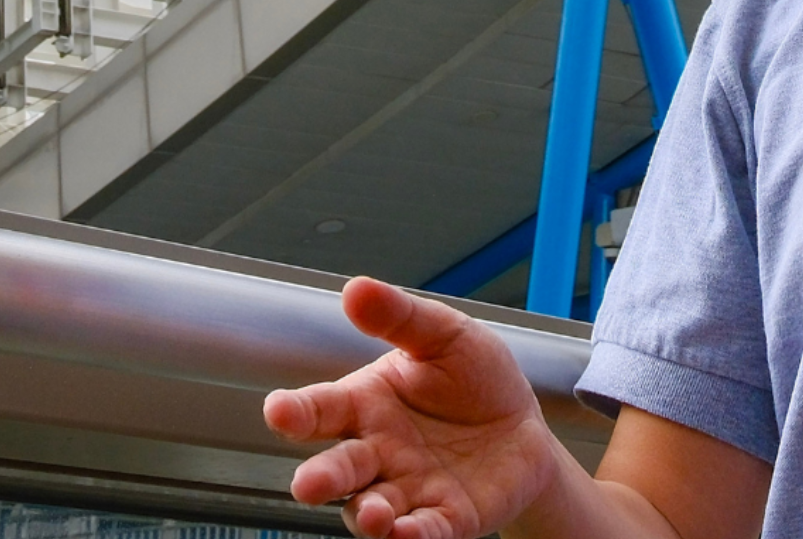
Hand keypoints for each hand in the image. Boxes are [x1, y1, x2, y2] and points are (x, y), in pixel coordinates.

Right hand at [266, 275, 572, 538]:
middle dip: (322, 478)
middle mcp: (378, 453)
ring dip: (368, 516)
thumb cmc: (474, 379)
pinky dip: (413, 537)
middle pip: (339, 468)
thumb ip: (400, 318)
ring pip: (372, 509)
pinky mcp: (445, 520)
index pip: (322, 409)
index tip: (278, 410)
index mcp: (368, 404)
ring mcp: (408, 491)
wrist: (523, 427)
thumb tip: (354, 288)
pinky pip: (423, 533)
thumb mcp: (444, 335)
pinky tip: (408, 534)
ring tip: (373, 515)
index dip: (297, 411)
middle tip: (308, 485)